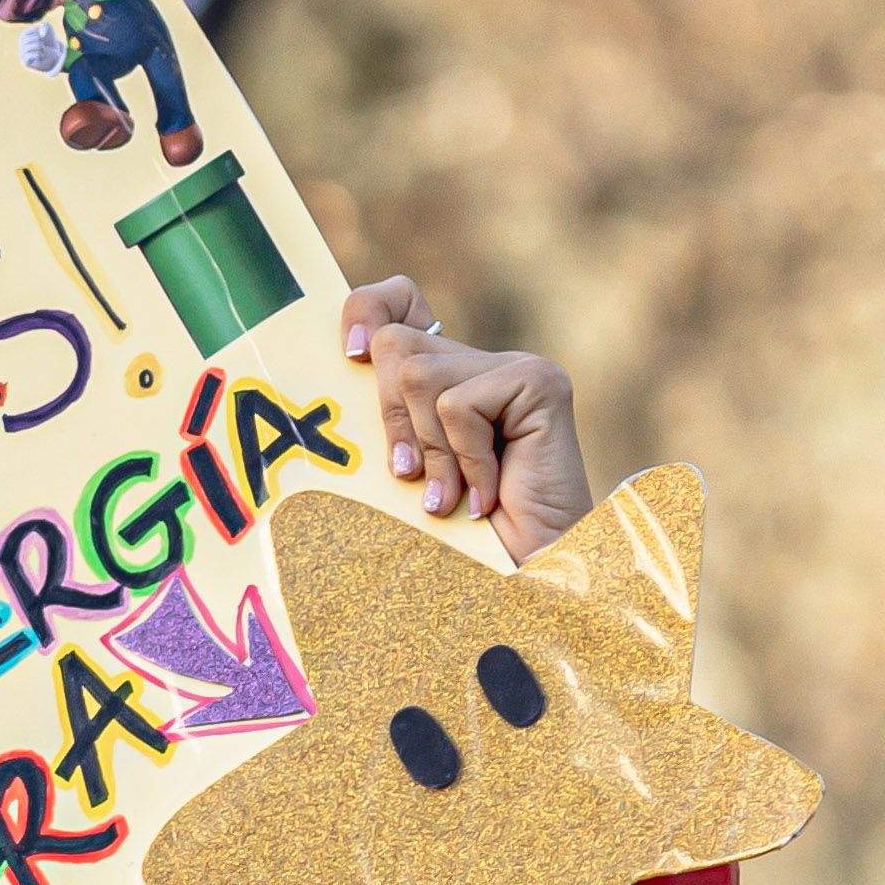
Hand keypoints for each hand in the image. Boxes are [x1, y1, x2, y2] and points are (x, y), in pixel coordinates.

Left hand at [342, 279, 590, 560]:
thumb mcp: (401, 474)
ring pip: (417, 375)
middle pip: (394, 346)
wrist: (524, 581)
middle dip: (392, 422)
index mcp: (448, 377)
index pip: (397, 303)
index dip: (366, 313)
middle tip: (417, 477)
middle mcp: (484, 362)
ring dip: (428, 451)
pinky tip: (486, 497)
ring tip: (452, 496)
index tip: (349, 355)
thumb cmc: (456, 543)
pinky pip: (457, 406)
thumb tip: (346, 362)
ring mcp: (516, 369)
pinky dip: (463, 462)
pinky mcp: (538, 383)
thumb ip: (384, 419)